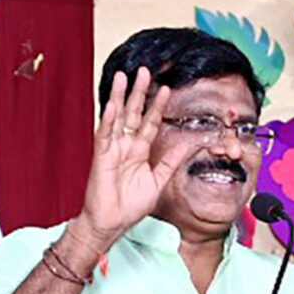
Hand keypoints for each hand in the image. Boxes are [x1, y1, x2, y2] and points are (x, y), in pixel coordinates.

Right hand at [77, 69, 188, 252]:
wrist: (112, 222)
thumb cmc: (131, 204)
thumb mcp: (159, 179)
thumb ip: (173, 160)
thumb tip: (192, 144)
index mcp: (139, 151)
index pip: (150, 122)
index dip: (158, 105)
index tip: (166, 88)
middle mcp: (126, 145)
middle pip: (134, 113)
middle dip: (139, 92)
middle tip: (145, 71)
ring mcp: (112, 149)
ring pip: (117, 117)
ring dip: (121, 97)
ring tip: (125, 77)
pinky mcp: (102, 156)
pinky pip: (105, 134)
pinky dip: (109, 119)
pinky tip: (112, 103)